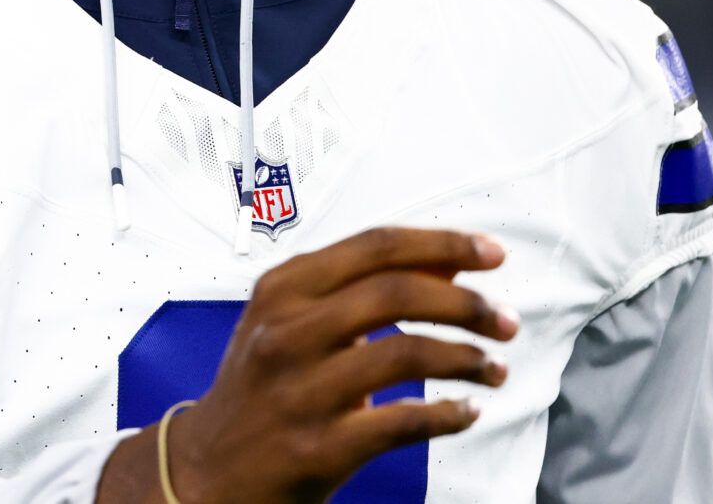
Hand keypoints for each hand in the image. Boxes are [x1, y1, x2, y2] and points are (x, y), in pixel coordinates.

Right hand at [98, 227, 516, 503]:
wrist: (209, 468)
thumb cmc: (261, 386)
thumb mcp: (292, 320)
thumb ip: (360, 287)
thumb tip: (446, 260)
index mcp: (283, 289)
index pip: (375, 247)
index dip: (442, 244)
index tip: (490, 253)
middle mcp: (286, 331)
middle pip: (396, 292)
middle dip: (465, 302)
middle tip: (503, 319)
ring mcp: (301, 389)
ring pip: (405, 352)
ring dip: (466, 358)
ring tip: (493, 367)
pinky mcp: (319, 446)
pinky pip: (402, 422)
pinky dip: (447, 415)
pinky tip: (465, 412)